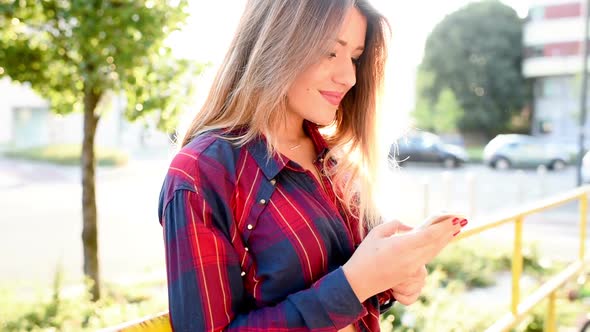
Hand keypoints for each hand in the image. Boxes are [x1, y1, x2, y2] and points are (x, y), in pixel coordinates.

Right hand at [342, 217, 463, 302]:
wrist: (358, 282)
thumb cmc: (364, 255)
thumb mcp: (376, 233)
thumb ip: (395, 225)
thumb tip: (410, 227)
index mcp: (402, 246)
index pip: (430, 234)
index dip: (444, 225)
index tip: (455, 216)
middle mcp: (411, 259)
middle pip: (436, 243)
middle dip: (449, 231)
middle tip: (461, 219)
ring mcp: (412, 269)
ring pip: (433, 252)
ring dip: (444, 240)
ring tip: (454, 229)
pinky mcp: (410, 275)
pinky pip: (427, 259)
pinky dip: (435, 249)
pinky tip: (439, 243)